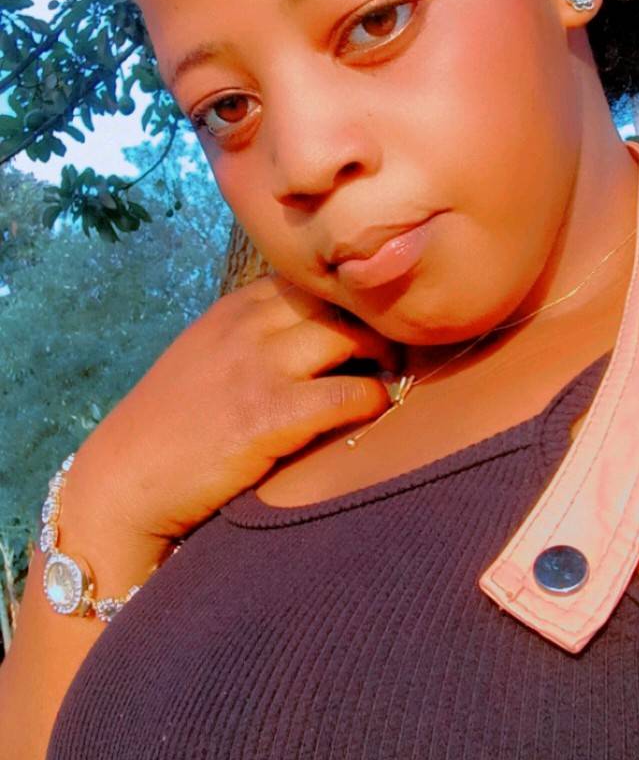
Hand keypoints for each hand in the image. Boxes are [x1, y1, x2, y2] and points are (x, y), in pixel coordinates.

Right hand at [64, 275, 394, 545]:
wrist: (124, 480)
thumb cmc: (169, 428)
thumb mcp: (207, 358)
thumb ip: (253, 337)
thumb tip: (314, 337)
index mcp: (236, 308)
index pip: (314, 279)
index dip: (349, 300)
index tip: (371, 323)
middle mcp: (249, 326)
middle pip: (341, 298)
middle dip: (375, 321)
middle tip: (391, 353)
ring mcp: (261, 367)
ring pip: (354, 334)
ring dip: (383, 356)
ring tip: (388, 379)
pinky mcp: (273, 415)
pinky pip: (352, 392)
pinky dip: (373, 400)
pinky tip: (372, 414)